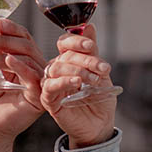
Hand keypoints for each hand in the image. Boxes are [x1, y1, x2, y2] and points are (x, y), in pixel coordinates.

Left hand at [0, 19, 46, 144]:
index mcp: (25, 61)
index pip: (24, 38)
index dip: (11, 29)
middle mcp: (35, 70)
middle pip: (27, 45)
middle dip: (4, 39)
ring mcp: (39, 83)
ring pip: (28, 57)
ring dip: (5, 52)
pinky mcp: (39, 96)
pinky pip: (33, 76)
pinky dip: (20, 66)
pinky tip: (7, 60)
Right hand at [40, 24, 115, 148]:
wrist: (100, 125)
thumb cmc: (99, 99)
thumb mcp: (100, 72)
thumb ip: (92, 51)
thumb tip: (89, 26)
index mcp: (68, 60)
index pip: (65, 43)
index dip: (76, 41)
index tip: (91, 45)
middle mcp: (57, 70)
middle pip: (65, 56)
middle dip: (86, 60)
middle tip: (103, 68)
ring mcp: (51, 84)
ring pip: (57, 68)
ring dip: (78, 70)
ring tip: (93, 79)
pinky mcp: (49, 100)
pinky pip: (50, 86)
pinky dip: (63, 82)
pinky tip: (76, 83)